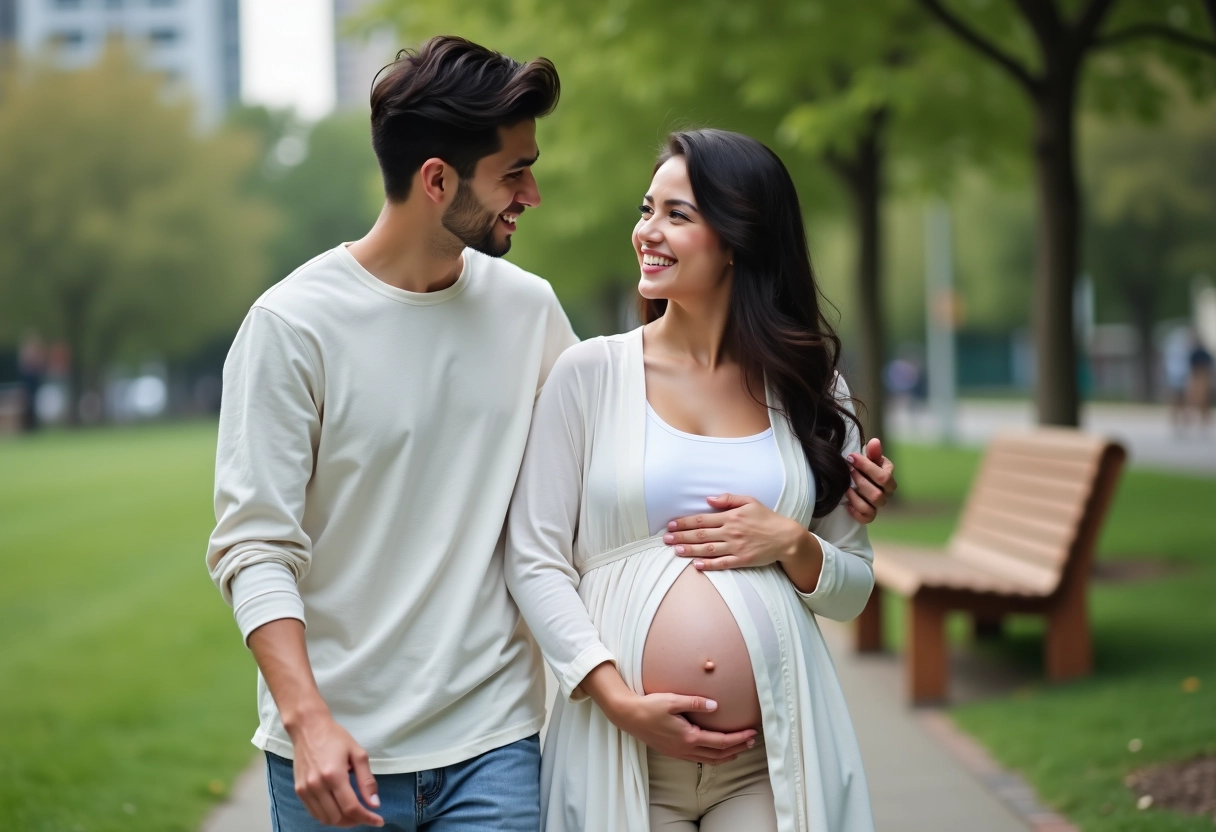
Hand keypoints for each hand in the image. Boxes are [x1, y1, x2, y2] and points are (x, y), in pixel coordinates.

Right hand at [285, 709, 382, 827]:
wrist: (308, 728)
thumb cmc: (335, 737)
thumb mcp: (358, 754)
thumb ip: (367, 781)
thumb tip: (374, 804)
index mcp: (334, 775)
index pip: (351, 808)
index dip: (367, 818)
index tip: (378, 821)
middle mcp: (317, 785)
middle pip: (338, 817)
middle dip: (355, 821)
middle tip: (366, 815)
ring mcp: (305, 790)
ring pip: (325, 819)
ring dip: (341, 821)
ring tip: (353, 813)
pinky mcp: (299, 790)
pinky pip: (314, 813)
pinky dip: (328, 816)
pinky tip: (338, 808)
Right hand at [579, 663, 756, 763]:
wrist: (628, 717)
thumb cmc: (649, 706)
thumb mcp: (672, 700)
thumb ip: (694, 702)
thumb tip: (715, 706)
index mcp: (688, 737)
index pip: (721, 741)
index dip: (738, 738)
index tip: (751, 733)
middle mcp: (685, 748)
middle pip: (718, 754)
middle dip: (737, 748)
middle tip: (752, 741)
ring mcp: (678, 752)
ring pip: (709, 760)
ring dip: (726, 755)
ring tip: (739, 748)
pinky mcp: (673, 751)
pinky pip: (698, 758)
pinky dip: (712, 756)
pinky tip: (715, 749)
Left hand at [664, 493, 806, 572]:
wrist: (785, 537)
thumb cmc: (767, 518)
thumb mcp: (749, 501)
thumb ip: (728, 499)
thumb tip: (708, 499)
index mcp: (731, 517)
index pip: (702, 519)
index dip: (685, 522)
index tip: (671, 524)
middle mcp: (731, 532)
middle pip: (701, 535)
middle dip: (681, 536)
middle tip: (666, 539)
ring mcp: (736, 547)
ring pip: (708, 549)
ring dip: (690, 550)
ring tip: (675, 551)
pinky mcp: (742, 560)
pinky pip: (722, 563)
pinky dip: (708, 565)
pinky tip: (696, 565)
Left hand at [845, 438, 896, 523]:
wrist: (859, 479)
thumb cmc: (865, 467)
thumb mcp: (869, 458)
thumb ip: (873, 452)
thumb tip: (874, 442)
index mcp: (888, 477)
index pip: (884, 477)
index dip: (867, 467)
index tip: (851, 458)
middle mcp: (886, 493)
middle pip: (877, 494)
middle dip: (860, 482)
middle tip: (848, 471)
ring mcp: (878, 505)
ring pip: (870, 507)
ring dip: (856, 497)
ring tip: (846, 488)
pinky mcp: (869, 515)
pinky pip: (866, 518)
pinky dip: (855, 512)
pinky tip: (847, 504)